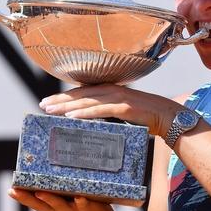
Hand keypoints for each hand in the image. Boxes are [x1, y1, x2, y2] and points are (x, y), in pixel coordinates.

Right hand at [8, 188, 120, 210]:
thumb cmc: (80, 207)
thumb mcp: (67, 199)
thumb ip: (58, 189)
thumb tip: (46, 169)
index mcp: (53, 210)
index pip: (34, 204)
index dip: (22, 198)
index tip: (10, 190)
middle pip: (42, 206)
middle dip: (29, 198)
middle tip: (17, 191)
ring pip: (60, 206)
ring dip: (51, 200)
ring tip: (41, 193)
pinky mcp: (88, 210)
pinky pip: (84, 205)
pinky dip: (81, 202)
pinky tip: (79, 197)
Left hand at [39, 84, 180, 136]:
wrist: (168, 115)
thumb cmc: (147, 116)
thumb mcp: (124, 111)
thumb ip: (109, 112)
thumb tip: (93, 121)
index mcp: (111, 89)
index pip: (82, 91)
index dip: (64, 96)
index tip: (48, 101)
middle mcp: (112, 90)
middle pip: (80, 94)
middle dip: (59, 100)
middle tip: (42, 105)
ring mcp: (118, 97)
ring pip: (86, 101)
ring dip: (66, 106)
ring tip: (50, 111)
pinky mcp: (123, 108)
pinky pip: (99, 111)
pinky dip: (84, 113)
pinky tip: (70, 117)